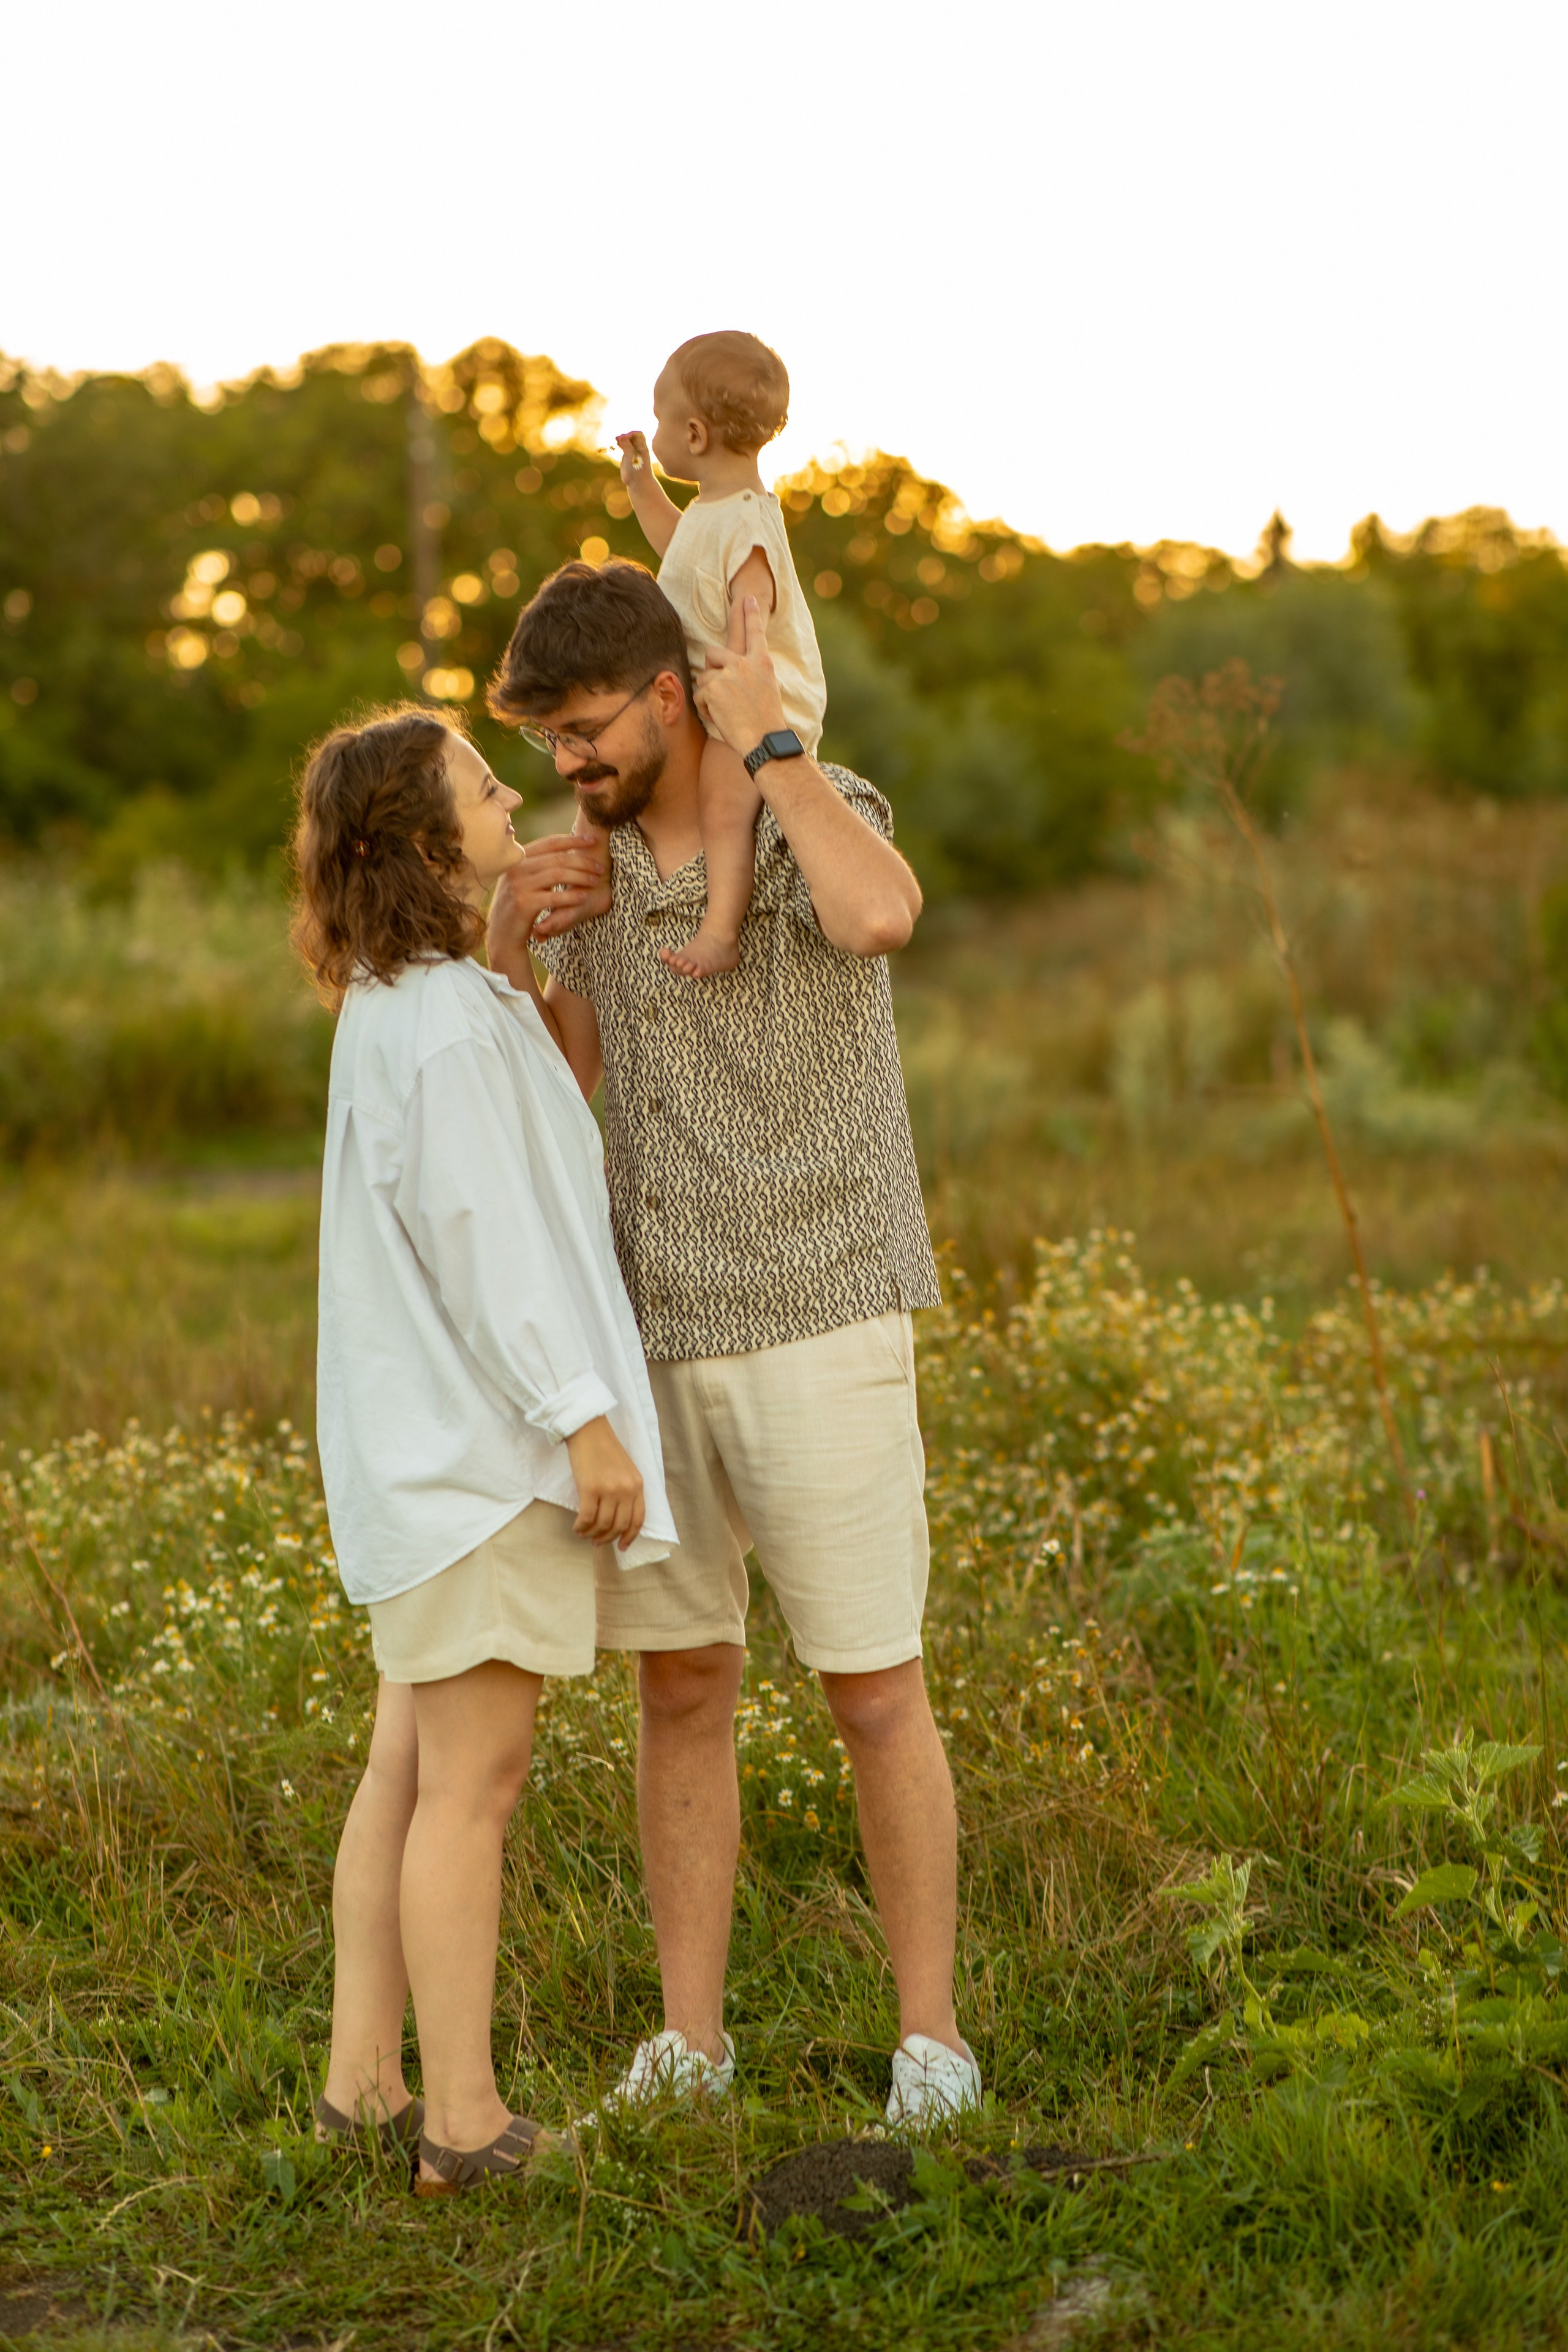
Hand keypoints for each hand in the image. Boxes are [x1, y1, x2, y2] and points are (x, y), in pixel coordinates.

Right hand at [487, 837, 609, 976]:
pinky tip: (583, 896)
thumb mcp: (524, 879)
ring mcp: (518, 886)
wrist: (503, 934)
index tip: (592, 841)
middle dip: (583, 861)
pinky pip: (553, 897)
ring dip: (580, 876)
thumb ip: (539, 864)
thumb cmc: (520, 905)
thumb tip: (568, 847)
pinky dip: (571, 896)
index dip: (573, 840)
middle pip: (557, 858)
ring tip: (595, 881)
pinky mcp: (523, 904)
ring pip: (557, 874)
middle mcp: (516, 869)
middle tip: (600, 868)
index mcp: (518, 859)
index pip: (550, 843)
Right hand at [564, 1416, 645, 1549]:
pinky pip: (587, 1518)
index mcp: (637, 1485)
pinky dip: (581, 1527)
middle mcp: (626, 1489)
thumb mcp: (626, 1470)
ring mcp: (609, 1489)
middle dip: (607, 1539)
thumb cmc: (604, 1449)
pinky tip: (577, 1528)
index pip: (638, 1520)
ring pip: (602, 1525)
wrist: (588, 1430)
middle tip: (597, 1542)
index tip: (621, 1547)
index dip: (630, 1537)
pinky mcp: (590, 1488)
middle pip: (619, 1526)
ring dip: (592, 1535)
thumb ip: (626, 1491)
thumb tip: (617, 1518)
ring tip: (584, 1534)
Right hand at [616, 431, 649, 484]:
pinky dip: (620, 444)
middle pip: (632, 436)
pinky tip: (616, 445)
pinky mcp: (628, 457)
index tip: (624, 439)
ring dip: (622, 439)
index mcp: (643, 448)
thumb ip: (627, 446)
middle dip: (625, 436)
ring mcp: (633, 452)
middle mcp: (638, 448)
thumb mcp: (631, 457)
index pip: (638, 434)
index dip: (631, 434)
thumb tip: (622, 436)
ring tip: (617, 441)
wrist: (638, 483)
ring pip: (627, 441)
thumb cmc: (637, 471)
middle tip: (618, 440)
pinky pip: (624, 447)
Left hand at [693, 598, 788, 759]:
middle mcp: (745, 664)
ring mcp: (728, 675)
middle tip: (719, 687)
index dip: (750, 615)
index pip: (756, 633)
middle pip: (713, 653)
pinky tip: (721, 718)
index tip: (748, 598)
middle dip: (711, 668)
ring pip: (704, 677)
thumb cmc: (766, 720)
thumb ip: (752, 673)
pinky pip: (700, 695)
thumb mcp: (767, 688)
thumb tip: (732, 669)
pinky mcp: (713, 689)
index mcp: (762, 662)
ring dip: (709, 694)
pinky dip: (706, 709)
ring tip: (726, 710)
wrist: (763, 740)